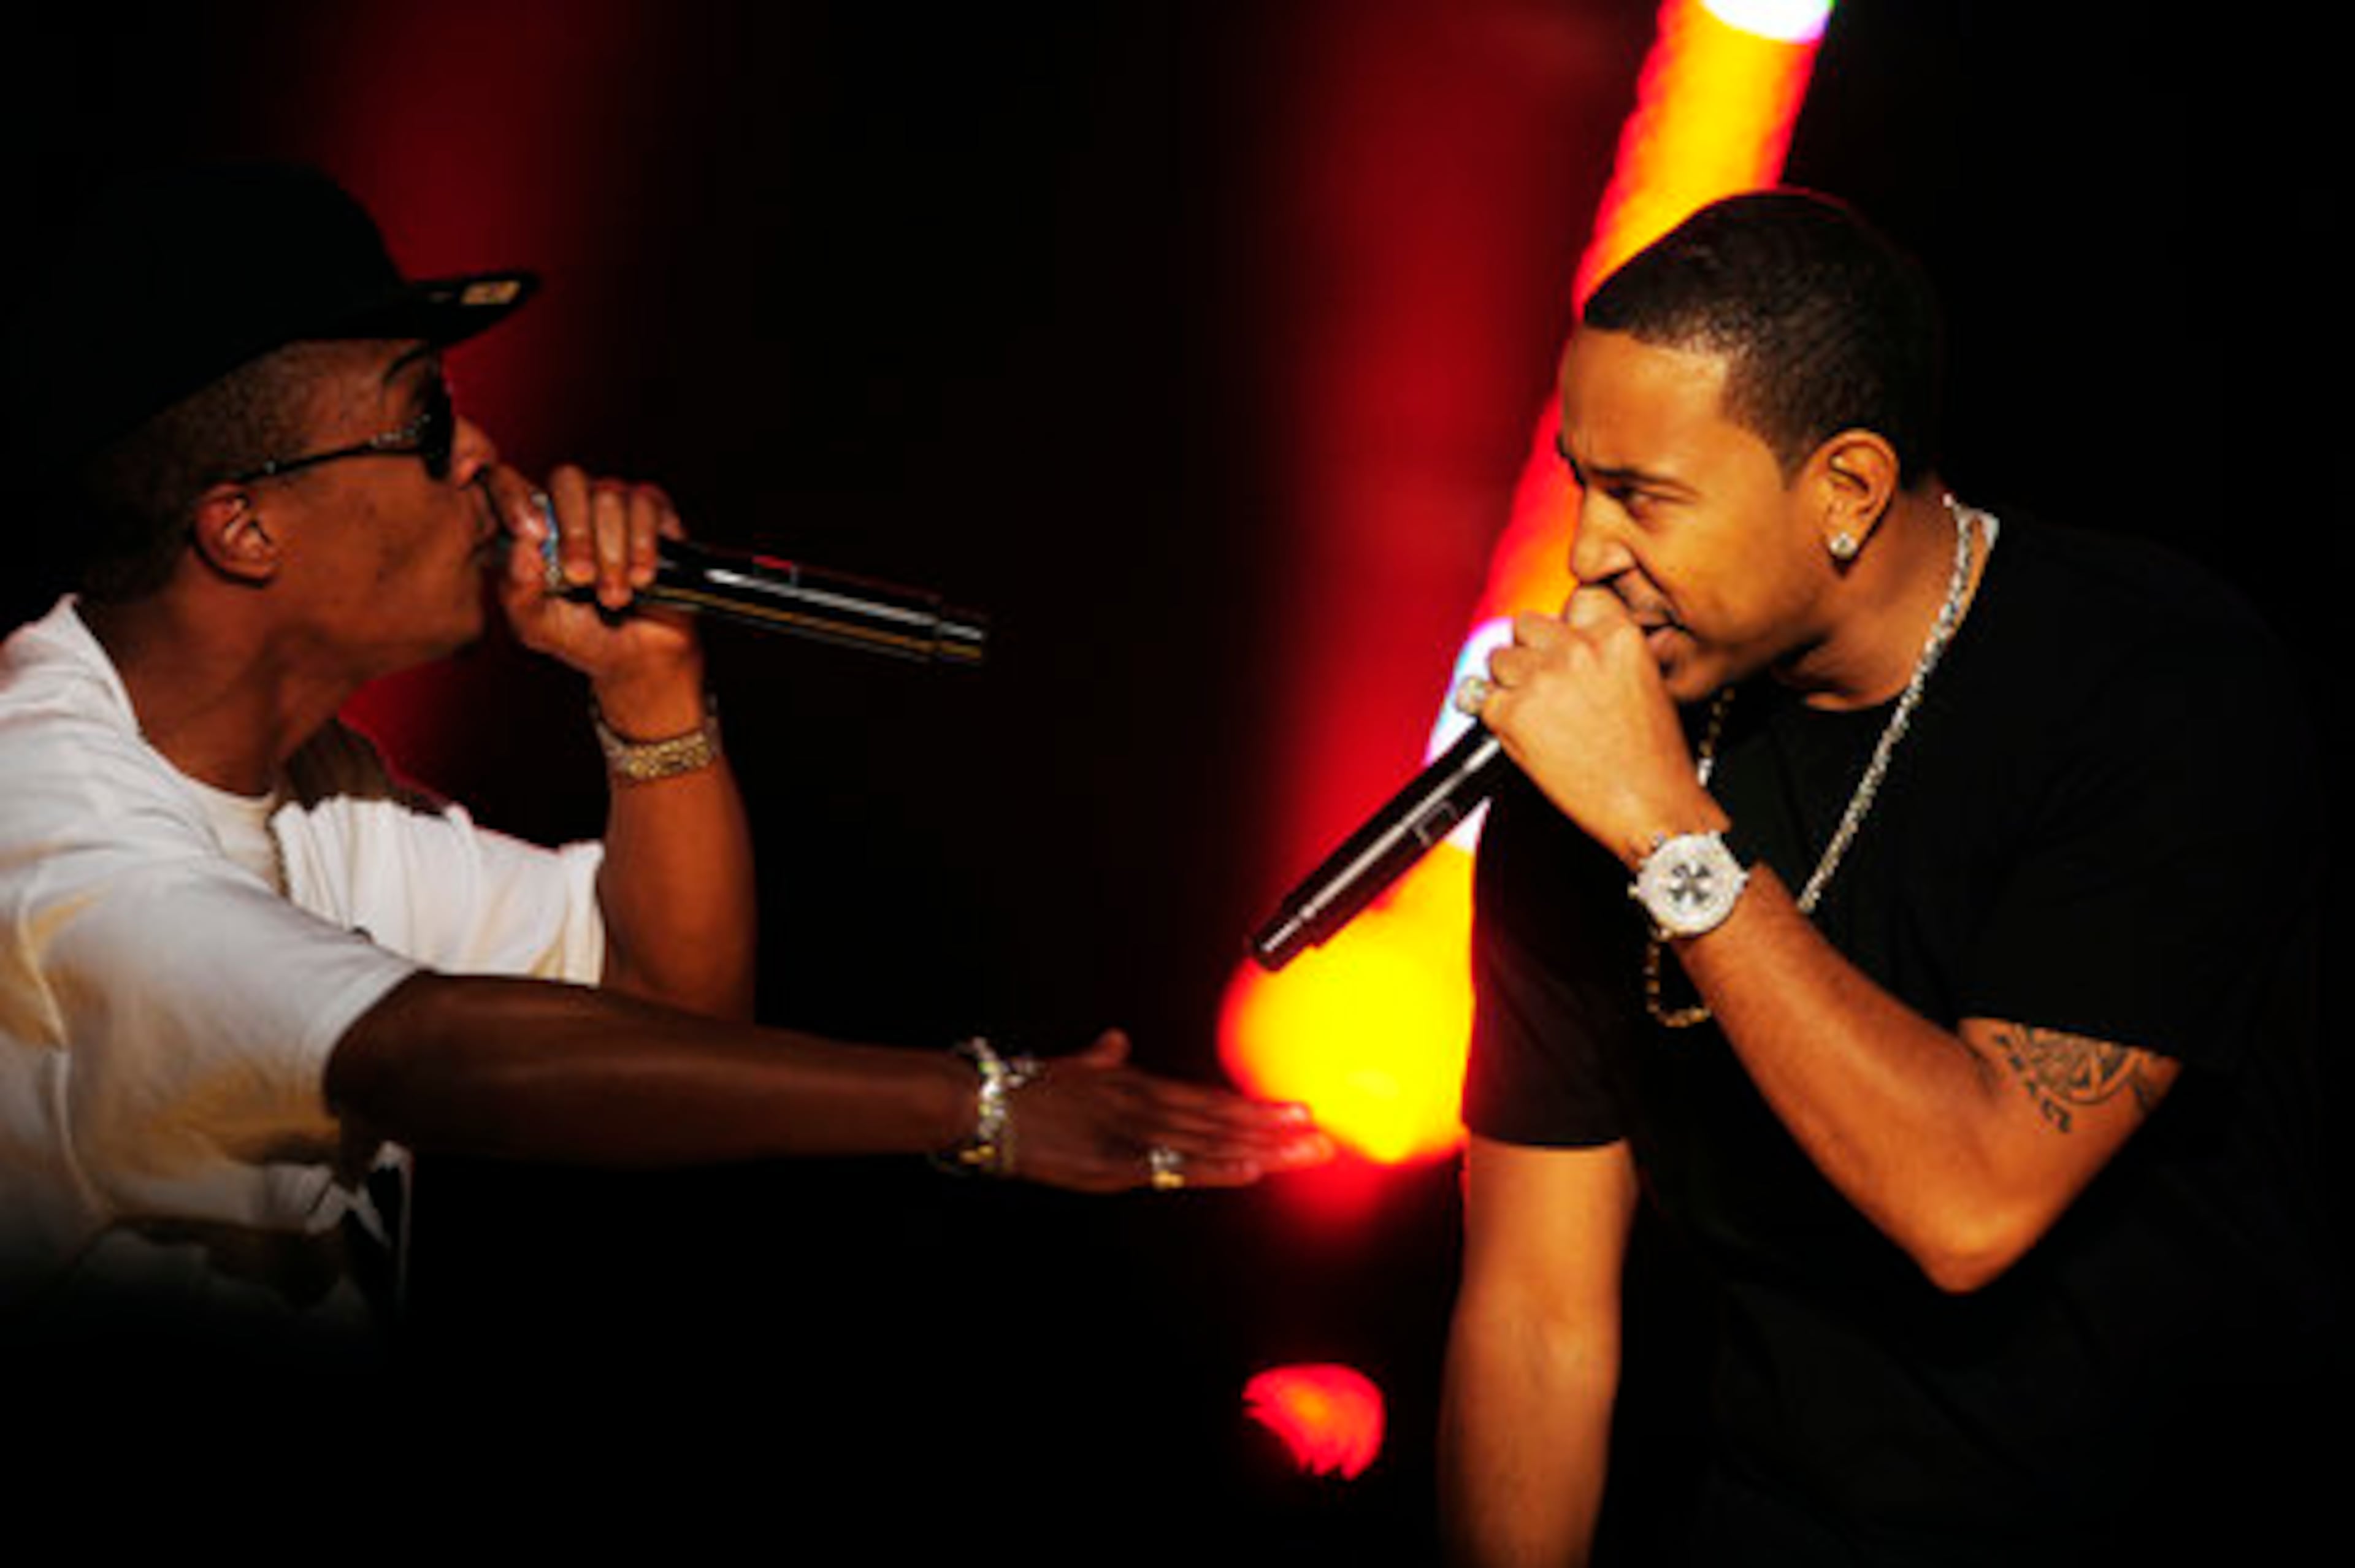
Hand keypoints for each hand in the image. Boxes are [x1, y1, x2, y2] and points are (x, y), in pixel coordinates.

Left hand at [486, 462, 705, 720]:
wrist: (640, 658)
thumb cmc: (582, 637)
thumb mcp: (537, 626)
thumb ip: (518, 591)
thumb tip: (522, 548)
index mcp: (534, 524)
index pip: (513, 481)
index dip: (516, 496)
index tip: (532, 535)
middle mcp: (573, 505)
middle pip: (569, 480)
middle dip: (577, 532)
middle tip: (582, 577)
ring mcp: (615, 505)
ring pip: (610, 496)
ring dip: (614, 553)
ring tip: (616, 596)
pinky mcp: (656, 513)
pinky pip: (648, 504)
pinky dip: (645, 545)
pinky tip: (643, 578)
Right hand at [1005, 1031, 1332, 1193]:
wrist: (982, 1102)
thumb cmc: (1023, 1089)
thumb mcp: (1070, 1068)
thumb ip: (1099, 1058)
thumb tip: (1115, 1041)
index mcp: (1135, 1085)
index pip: (1210, 1099)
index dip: (1256, 1108)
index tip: (1296, 1111)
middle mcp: (1144, 1104)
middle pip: (1223, 1119)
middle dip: (1276, 1130)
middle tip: (1324, 1136)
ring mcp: (1134, 1132)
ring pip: (1212, 1139)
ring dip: (1262, 1146)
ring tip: (1305, 1151)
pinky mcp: (1114, 1161)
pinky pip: (1176, 1167)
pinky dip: (1216, 1166)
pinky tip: (1250, 1169)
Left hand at [1476, 586, 1725, 867]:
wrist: (1652, 808)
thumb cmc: (1653, 756)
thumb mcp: (1642, 680)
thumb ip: (1602, 651)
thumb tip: (1559, 641)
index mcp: (1617, 635)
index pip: (1576, 599)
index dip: (1569, 626)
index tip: (1570, 647)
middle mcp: (1578, 649)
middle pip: (1527, 624)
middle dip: (1533, 651)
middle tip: (1551, 688)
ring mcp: (1542, 679)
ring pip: (1499, 658)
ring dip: (1511, 683)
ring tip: (1542, 716)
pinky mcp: (1514, 714)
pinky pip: (1485, 701)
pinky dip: (1500, 720)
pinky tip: (1532, 739)